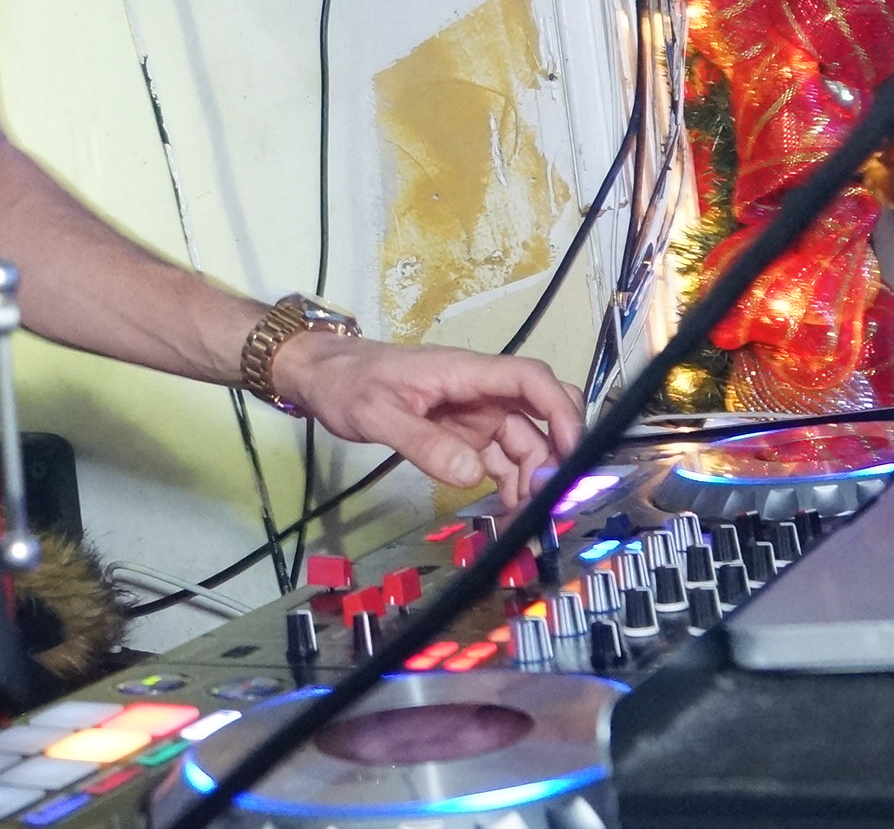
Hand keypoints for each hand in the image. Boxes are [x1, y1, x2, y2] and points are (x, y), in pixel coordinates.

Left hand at [270, 334, 583, 501]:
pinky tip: (507, 512)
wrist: (321, 377)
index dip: (560, 411)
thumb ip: (423, 444)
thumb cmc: (347, 382)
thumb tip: (472, 475)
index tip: (572, 452)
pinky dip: (510, 485)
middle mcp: (479, 393)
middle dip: (553, 455)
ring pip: (523, 444)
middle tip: (548, 501)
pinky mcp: (463, 436)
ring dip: (531, 479)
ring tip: (523, 519)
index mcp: (465, 373)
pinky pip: (499, 460)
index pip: (530, 380)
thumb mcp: (377, 414)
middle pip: (537, 417)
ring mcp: (474, 416)